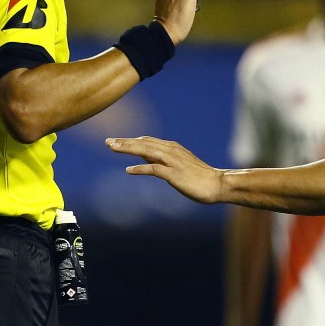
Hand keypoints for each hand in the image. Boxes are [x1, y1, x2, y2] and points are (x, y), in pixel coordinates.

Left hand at [105, 136, 222, 202]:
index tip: (115, 141)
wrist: (217, 184)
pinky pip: (154, 169)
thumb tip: (143, 156)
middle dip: (124, 142)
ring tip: (113, 149)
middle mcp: (171, 151)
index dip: (130, 140)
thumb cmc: (199, 177)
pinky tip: (129, 170)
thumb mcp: (178, 165)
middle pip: (143, 143)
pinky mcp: (174, 174)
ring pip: (146, 151)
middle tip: (107, 142)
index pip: (147, 141)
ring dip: (129, 149)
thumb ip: (161, 159)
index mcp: (172, 148)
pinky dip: (141, 168)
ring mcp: (173, 162)